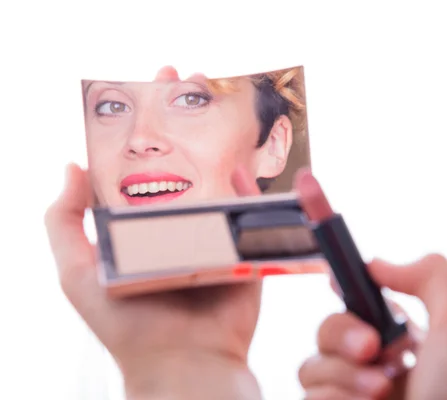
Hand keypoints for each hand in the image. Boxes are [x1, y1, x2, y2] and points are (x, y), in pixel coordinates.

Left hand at [44, 160, 263, 397]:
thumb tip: (72, 166)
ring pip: (221, 211)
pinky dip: (250, 200)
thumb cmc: (125, 324)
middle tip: (189, 135)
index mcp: (144, 251)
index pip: (145, 205)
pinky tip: (241, 175)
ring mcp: (215, 257)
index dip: (144, 177)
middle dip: (189, 173)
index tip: (144, 142)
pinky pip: (250, 226)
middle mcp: (180, 251)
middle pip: (186, 204)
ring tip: (220, 145)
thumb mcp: (77, 273)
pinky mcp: (244, 264)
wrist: (181, 362)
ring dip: (222, 183)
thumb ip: (65, 223)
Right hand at [298, 255, 446, 399]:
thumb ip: (428, 277)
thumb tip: (376, 264)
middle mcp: (371, 367)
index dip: (343, 291)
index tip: (339, 284)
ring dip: (345, 375)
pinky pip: (309, 396)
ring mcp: (350, 397)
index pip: (357, 305)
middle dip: (343, 333)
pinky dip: (338, 399)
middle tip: (373, 347)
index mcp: (400, 341)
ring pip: (311, 365)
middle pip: (325, 329)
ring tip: (382, 393)